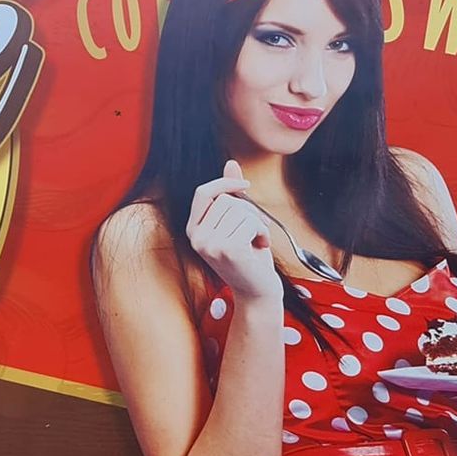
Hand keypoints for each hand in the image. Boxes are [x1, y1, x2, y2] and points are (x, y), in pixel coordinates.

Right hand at [185, 160, 277, 303]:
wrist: (258, 292)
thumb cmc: (249, 257)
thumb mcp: (237, 224)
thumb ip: (231, 195)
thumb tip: (231, 163)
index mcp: (193, 230)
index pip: (203, 193)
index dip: (224, 184)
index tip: (246, 186)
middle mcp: (196, 238)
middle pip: (226, 200)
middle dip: (249, 210)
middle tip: (257, 230)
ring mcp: (210, 245)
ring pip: (240, 210)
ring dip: (257, 222)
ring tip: (258, 240)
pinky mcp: (228, 250)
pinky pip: (250, 222)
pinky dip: (262, 231)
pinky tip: (261, 246)